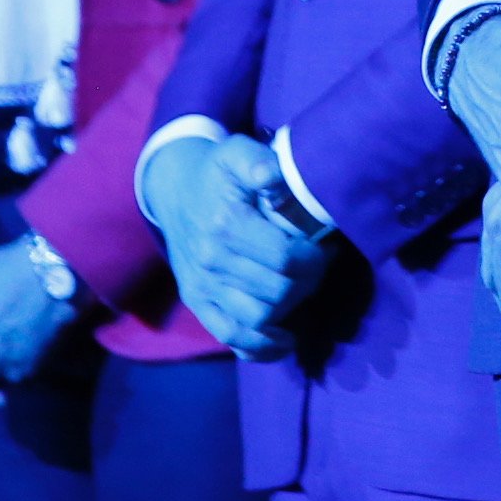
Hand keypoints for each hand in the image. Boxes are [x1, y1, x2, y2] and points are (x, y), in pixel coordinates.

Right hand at [143, 132, 332, 360]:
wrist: (173, 189)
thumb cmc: (216, 172)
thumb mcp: (235, 153)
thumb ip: (257, 161)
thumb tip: (275, 176)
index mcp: (226, 224)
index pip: (284, 258)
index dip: (314, 258)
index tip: (326, 247)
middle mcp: (211, 260)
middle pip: (277, 291)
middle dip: (309, 282)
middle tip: (320, 266)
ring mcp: (202, 286)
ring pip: (258, 319)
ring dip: (291, 311)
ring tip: (303, 290)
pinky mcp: (197, 302)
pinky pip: (230, 337)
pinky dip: (260, 348)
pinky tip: (284, 341)